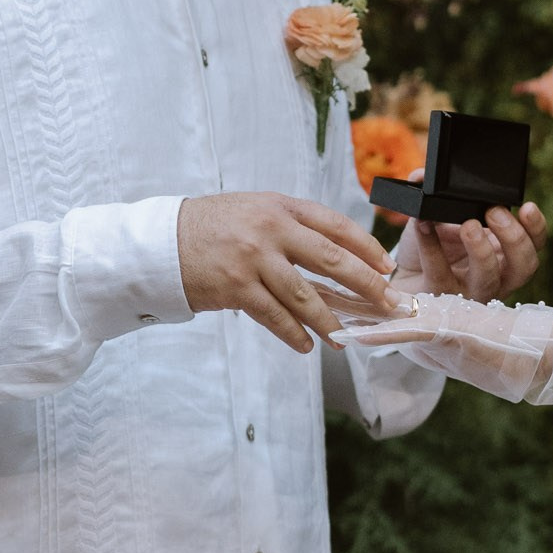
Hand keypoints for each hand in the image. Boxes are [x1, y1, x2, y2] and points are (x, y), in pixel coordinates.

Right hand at [177, 193, 400, 353]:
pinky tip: (306, 345)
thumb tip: (335, 254)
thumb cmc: (212, 226)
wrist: (163, 241)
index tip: (387, 267)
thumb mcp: (254, 210)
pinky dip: (293, 334)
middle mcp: (270, 229)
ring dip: (329, 320)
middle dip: (366, 285)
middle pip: (331, 260)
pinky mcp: (235, 287)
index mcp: (280, 206)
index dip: (366, 247)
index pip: (335, 225)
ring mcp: (253, 259)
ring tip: (344, 338)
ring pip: (305, 295)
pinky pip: (274, 316)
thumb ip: (290, 225)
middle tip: (389, 304)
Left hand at [390, 187, 546, 302]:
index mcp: (505, 252)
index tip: (527, 207)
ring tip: (468, 226)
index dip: (537, 228)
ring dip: (482, 250)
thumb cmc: (432, 244)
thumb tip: (423, 174)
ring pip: (489, 279)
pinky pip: (440, 274)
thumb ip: (435, 192)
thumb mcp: (438, 214)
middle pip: (524, 266)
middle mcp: (496, 275)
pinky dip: (431, 247)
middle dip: (514, 237)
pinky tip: (423, 226)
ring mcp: (470, 290)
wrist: (403, 275)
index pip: (534, 244)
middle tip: (493, 212)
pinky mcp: (441, 296)